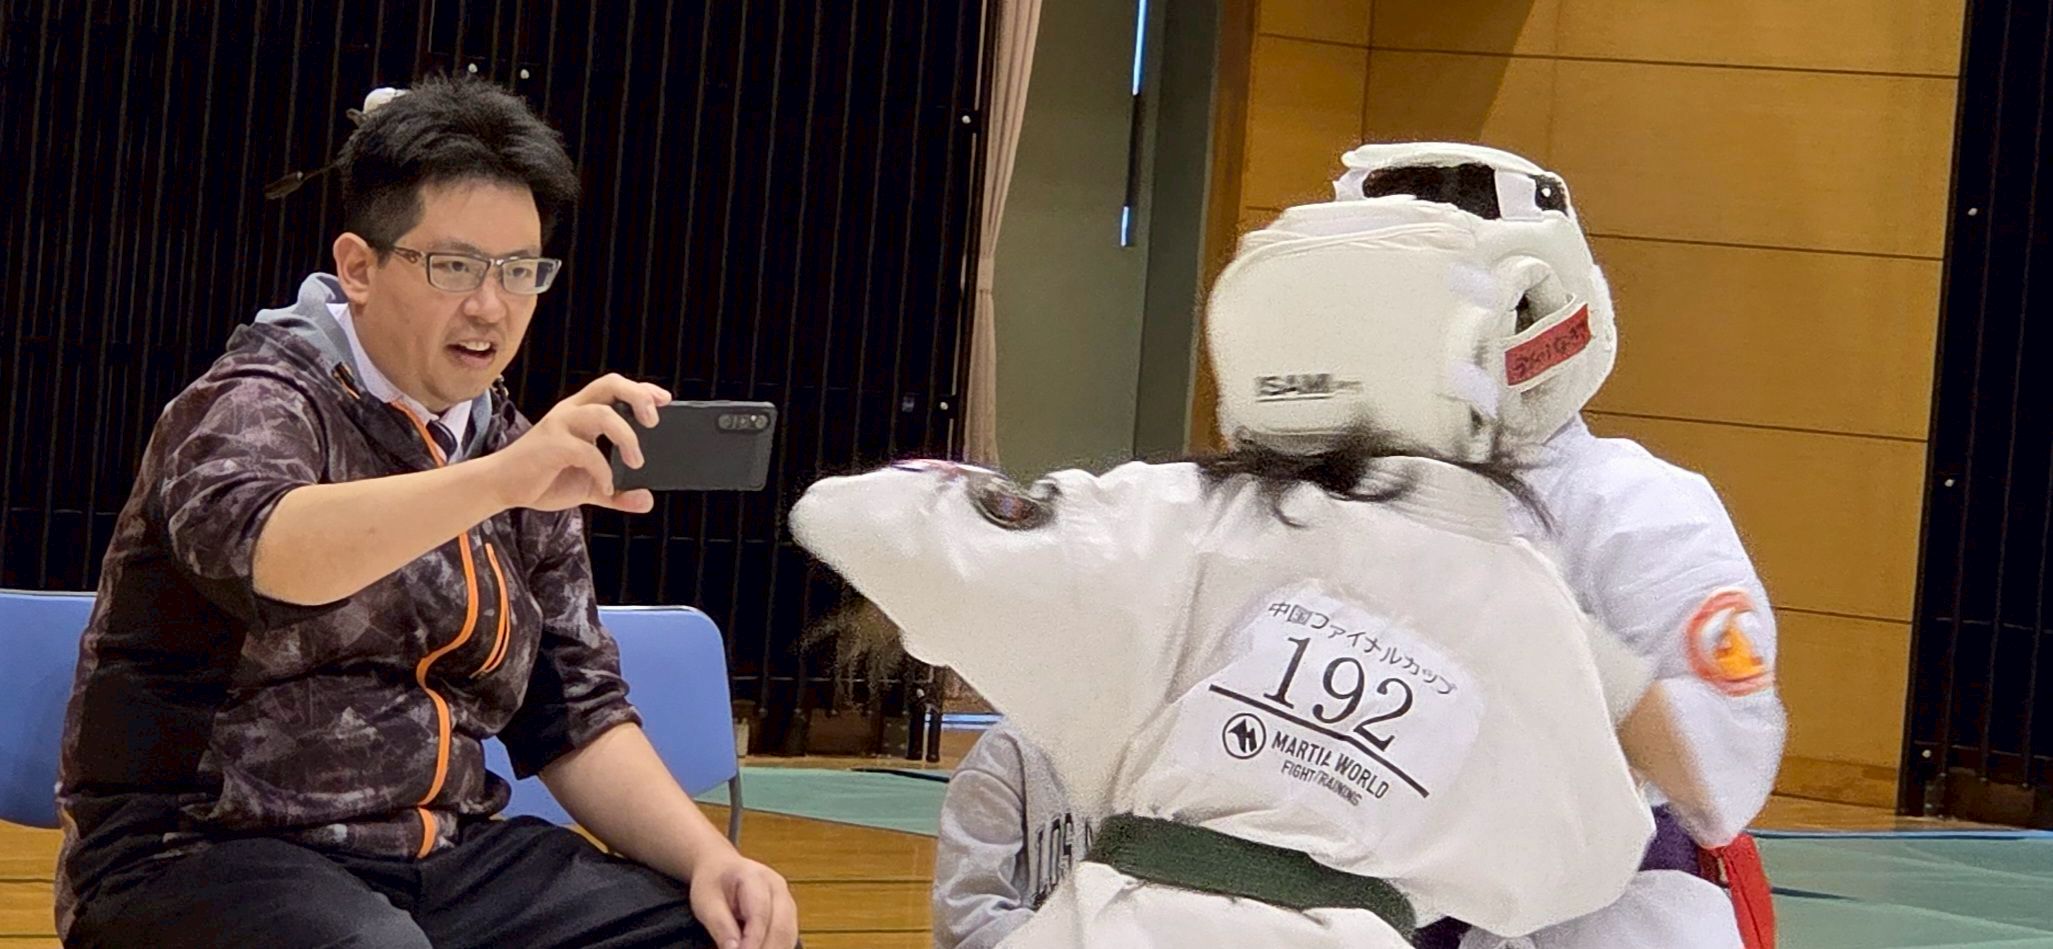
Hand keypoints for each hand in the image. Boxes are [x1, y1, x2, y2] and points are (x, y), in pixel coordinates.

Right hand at [484, 373, 670, 512]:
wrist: (502, 487)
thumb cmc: (544, 479)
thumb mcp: (589, 487)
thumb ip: (618, 494)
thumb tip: (647, 500)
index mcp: (582, 413)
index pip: (615, 387)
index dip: (642, 389)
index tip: (665, 400)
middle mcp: (572, 412)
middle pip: (610, 384)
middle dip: (638, 397)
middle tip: (654, 422)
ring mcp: (560, 426)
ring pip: (603, 413)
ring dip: (627, 437)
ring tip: (637, 462)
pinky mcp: (551, 445)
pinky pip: (587, 451)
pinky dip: (603, 471)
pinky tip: (606, 487)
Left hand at [688, 852, 798, 948]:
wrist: (722, 867)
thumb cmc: (712, 882)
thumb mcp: (706, 902)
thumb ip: (720, 926)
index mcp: (755, 877)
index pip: (760, 915)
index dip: (753, 942)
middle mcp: (778, 888)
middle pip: (781, 927)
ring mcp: (787, 901)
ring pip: (789, 935)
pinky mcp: (788, 915)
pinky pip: (788, 938)